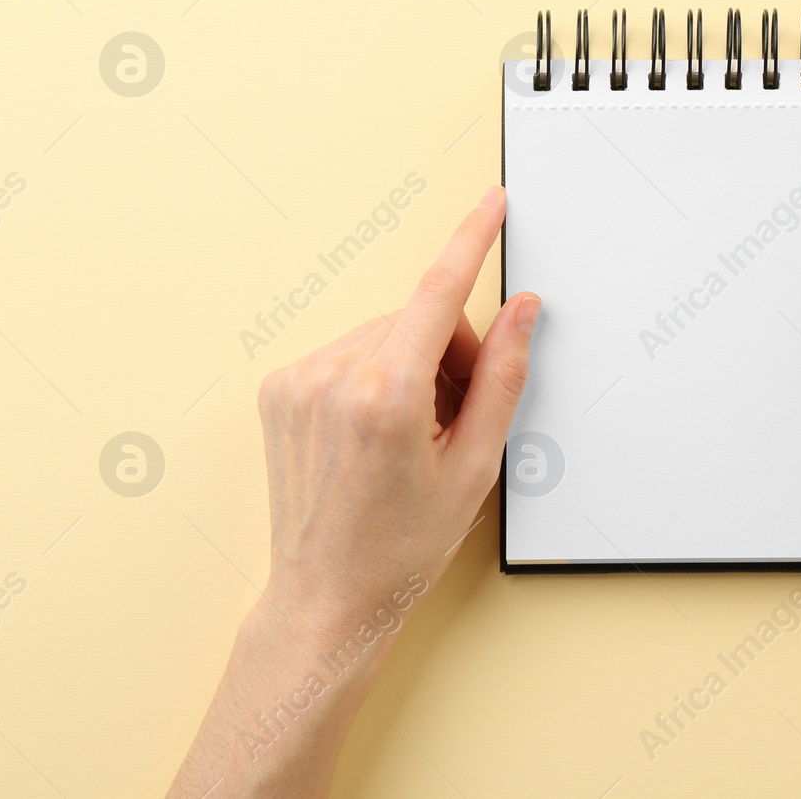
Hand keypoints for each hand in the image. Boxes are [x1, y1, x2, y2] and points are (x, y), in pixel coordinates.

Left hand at [256, 185, 538, 637]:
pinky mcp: (279, 389)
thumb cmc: (401, 546)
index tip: (491, 204)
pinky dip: (373, 375)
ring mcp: (298, 382)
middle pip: (418, 319)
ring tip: (415, 435)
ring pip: (383, 334)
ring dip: (412, 365)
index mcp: (386, 396)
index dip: (471, 241)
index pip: (439, 293)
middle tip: (459, 418)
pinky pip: (347, 352)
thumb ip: (503, 376)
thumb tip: (521, 311)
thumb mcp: (476, 464)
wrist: (327, 597)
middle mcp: (333, 378)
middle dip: (451, 354)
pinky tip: (377, 430)